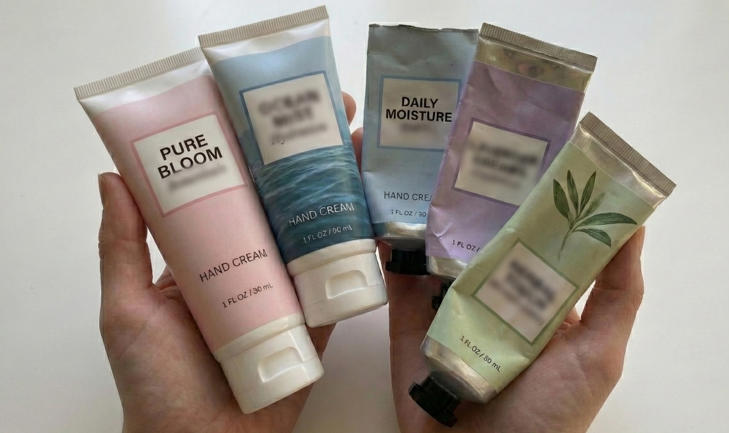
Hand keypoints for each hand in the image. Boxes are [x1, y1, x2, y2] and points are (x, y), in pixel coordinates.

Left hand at [97, 93, 356, 432]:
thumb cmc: (155, 383)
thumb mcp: (125, 309)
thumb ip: (121, 248)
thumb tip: (112, 176)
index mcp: (205, 251)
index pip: (232, 186)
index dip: (253, 147)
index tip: (273, 106)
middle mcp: (249, 261)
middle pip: (283, 199)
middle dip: (311, 156)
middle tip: (339, 113)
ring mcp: (285, 287)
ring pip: (318, 229)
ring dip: (344, 190)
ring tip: (366, 152)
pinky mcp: (315, 317)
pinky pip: (340, 277)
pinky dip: (364, 250)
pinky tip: (383, 218)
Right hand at [348, 126, 646, 432]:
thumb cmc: (550, 417)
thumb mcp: (599, 353)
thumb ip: (618, 293)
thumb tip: (635, 220)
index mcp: (540, 290)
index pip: (537, 227)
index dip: (531, 186)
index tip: (521, 137)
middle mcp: (493, 287)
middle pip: (480, 227)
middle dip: (469, 184)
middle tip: (455, 129)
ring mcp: (447, 300)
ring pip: (435, 241)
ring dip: (422, 203)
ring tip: (409, 153)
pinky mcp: (410, 318)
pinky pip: (398, 273)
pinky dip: (388, 241)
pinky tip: (378, 205)